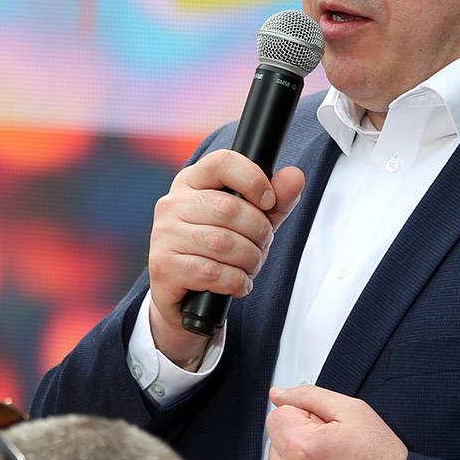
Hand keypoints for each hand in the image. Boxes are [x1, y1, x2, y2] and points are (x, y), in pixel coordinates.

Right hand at [146, 150, 306, 367]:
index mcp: (191, 182)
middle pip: (229, 208)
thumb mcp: (251, 223)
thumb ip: (275, 200)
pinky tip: (237, 283)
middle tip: (261, 246)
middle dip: (258, 232)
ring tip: (249, 267)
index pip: (223, 162)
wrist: (184, 297)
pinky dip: (235, 281)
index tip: (268, 202)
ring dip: (249, 260)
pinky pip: (212, 272)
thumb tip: (295, 176)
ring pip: (222, 243)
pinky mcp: (164, 266)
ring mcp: (164, 234)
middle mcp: (172, 203)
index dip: (253, 179)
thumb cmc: (218, 252)